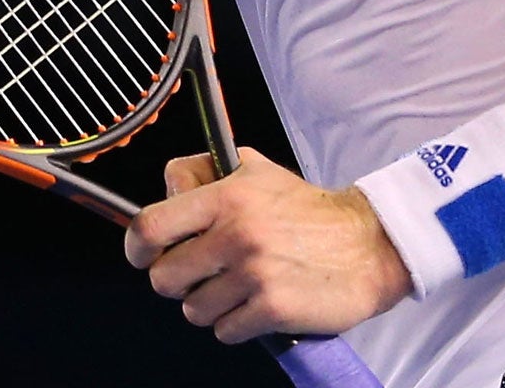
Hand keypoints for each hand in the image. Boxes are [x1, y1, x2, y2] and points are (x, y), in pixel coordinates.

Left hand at [124, 148, 411, 344]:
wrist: (368, 245)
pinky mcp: (272, 309)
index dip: (136, 247)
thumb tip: (168, 188)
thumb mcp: (256, 172)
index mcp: (226, 196)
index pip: (150, 227)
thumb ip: (207, 175)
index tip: (142, 255)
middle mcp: (235, 233)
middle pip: (163, 277)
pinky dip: (237, 324)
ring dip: (210, 305)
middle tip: (202, 274)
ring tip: (239, 287)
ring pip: (192, 310)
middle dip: (177, 281)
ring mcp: (254, 274)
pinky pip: (224, 331)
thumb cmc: (307, 211)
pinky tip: (258, 304)